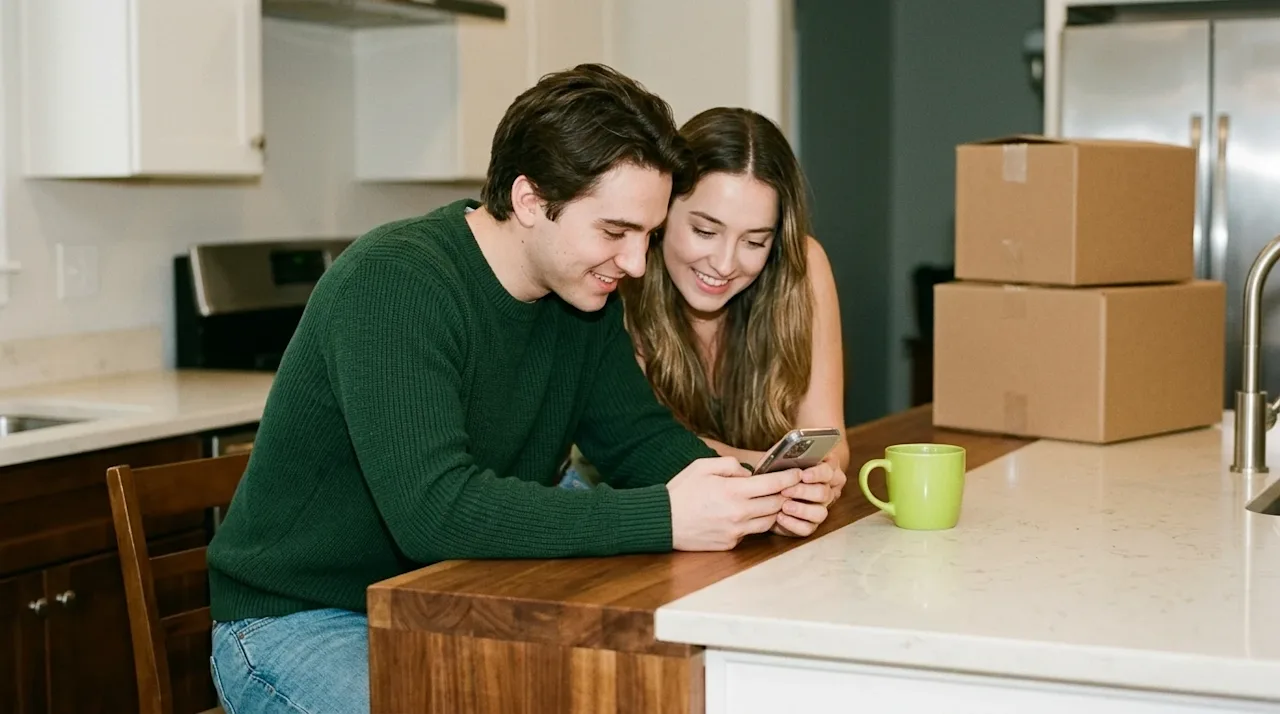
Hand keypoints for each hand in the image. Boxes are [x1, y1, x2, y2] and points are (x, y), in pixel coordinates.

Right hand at [667, 457, 802, 550]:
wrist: (662, 521)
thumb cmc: (681, 491)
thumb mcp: (702, 466)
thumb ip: (730, 465)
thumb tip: (749, 473)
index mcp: (733, 491)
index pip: (773, 485)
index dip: (789, 478)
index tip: (797, 473)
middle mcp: (739, 513)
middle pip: (777, 504)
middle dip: (785, 494)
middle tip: (787, 487)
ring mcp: (736, 531)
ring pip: (768, 521)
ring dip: (772, 510)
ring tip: (768, 500)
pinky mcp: (730, 544)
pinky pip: (750, 532)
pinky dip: (753, 522)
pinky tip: (745, 514)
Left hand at [771, 460, 846, 536]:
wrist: (774, 487)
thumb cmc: (781, 468)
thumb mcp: (784, 456)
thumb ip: (789, 454)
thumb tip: (785, 454)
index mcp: (827, 470)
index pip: (829, 471)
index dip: (817, 474)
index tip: (803, 475)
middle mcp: (828, 490)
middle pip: (824, 493)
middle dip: (804, 492)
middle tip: (786, 490)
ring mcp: (821, 508)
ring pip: (820, 513)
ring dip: (801, 509)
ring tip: (784, 506)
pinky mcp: (810, 524)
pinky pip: (807, 528)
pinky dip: (793, 524)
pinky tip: (780, 517)